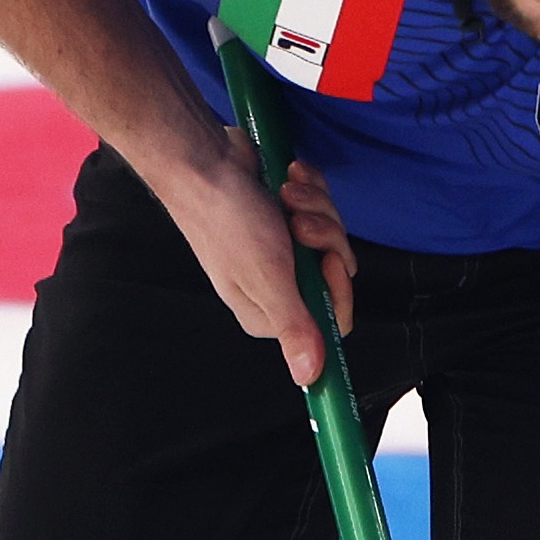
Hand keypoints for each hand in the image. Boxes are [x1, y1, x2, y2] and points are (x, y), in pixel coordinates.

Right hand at [145, 133, 360, 386]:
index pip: (328, 320)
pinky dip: (308, 188)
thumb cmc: (228, 221)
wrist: (203, 160)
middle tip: (297, 224)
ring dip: (314, 207)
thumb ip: (294, 327)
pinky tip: (288, 178)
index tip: (326, 261)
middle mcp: (278, 283)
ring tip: (285, 194)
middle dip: (324, 238)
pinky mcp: (284, 213)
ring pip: (330, 233)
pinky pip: (320, 205)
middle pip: (335, 272)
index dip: (336, 290)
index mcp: (270, 311)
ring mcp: (283, 245)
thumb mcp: (267, 279)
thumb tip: (310, 379)